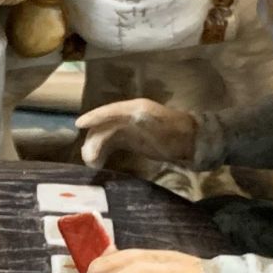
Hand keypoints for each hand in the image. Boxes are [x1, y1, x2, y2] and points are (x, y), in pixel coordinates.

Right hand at [76, 98, 197, 168]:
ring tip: (92, 164)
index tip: (79, 125)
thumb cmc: (174, 131)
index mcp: (133, 108)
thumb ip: (133, 118)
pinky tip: (99, 163)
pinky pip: (112, 144)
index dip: (93, 117)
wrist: (193, 142)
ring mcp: (130, 129)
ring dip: (97, 148)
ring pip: (106, 137)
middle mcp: (128, 116)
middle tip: (88, 158)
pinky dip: (103, 152)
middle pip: (104, 126)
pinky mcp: (132, 141)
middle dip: (93, 141)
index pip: (108, 111)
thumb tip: (116, 119)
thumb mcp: (154, 122)